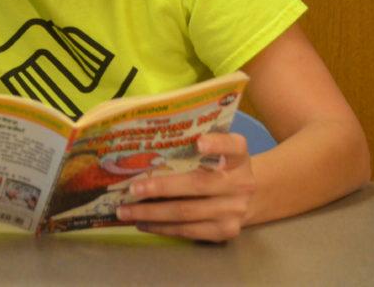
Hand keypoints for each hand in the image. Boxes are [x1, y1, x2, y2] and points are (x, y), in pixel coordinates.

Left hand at [114, 132, 257, 241]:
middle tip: (132, 189)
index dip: (216, 144)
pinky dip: (162, 227)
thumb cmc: (219, 167)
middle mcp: (241, 183)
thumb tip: (145, 143)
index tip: (199, 142)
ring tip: (126, 211)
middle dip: (161, 187)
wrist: (247, 198)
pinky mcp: (226, 231)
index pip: (232, 145)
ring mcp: (234, 210)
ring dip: (152, 212)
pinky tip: (143, 222)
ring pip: (187, 212)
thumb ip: (193, 144)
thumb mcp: (217, 151)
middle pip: (198, 184)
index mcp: (239, 156)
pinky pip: (189, 231)